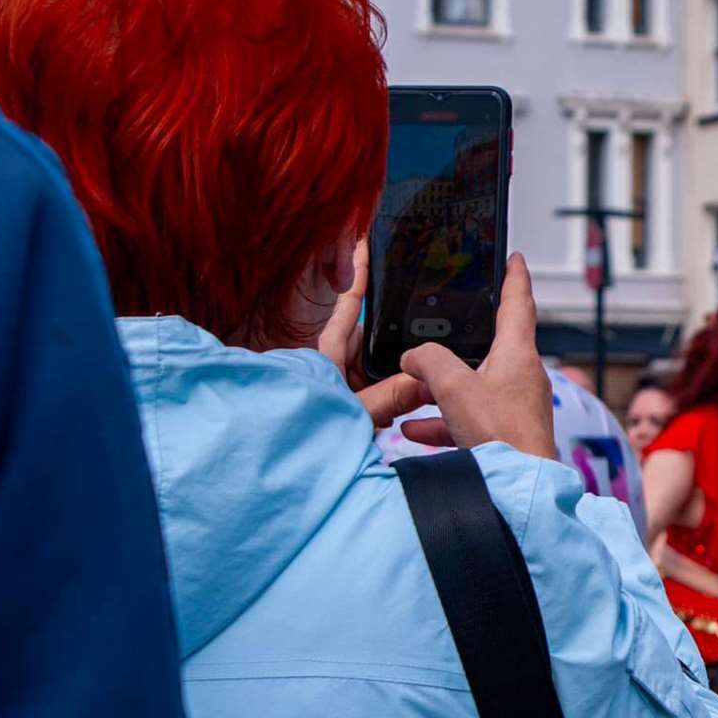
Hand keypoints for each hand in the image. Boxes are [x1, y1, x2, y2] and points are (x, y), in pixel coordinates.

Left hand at [317, 236, 433, 427]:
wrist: (287, 469)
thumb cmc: (307, 436)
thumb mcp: (354, 414)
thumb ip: (392, 397)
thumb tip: (429, 379)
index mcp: (328, 357)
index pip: (347, 309)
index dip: (358, 279)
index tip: (364, 247)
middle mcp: (335, 367)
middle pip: (371, 339)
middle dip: (397, 336)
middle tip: (428, 330)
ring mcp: (343, 388)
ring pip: (378, 367)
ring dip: (401, 369)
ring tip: (430, 368)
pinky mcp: (353, 409)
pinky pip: (381, 392)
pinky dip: (399, 392)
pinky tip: (421, 395)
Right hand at [398, 254, 555, 460]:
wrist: (517, 490)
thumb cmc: (501, 437)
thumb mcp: (455, 387)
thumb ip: (428, 360)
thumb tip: (414, 356)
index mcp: (519, 355)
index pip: (520, 303)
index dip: (514, 277)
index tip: (515, 258)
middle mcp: (523, 377)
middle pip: (492, 345)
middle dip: (462, 339)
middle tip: (442, 326)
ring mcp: (516, 407)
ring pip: (474, 385)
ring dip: (442, 387)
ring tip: (410, 390)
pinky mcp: (507, 435)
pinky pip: (468, 419)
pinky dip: (442, 420)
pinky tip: (412, 429)